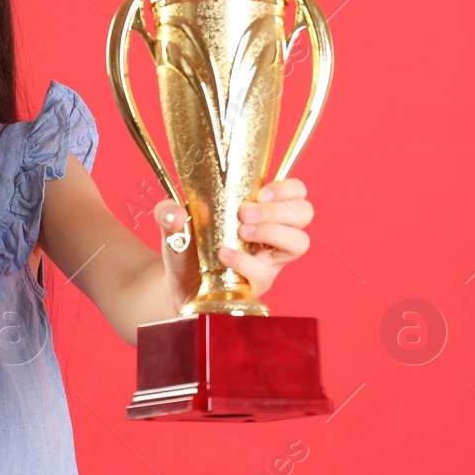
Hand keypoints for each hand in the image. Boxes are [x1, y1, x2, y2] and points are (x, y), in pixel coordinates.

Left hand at [154, 178, 313, 307]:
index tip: (260, 192)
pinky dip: (245, 260)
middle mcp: (272, 235)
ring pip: (299, 243)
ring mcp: (268, 262)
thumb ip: (168, 212)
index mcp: (261, 211)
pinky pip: (265, 273)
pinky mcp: (257, 285)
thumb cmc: (186, 248)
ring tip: (242, 232)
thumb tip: (176, 213)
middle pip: (306, 213)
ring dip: (273, 231)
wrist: (176, 285)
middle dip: (278, 208)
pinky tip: (223, 254)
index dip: (287, 188)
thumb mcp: (173, 223)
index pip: (297, 192)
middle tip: (245, 212)